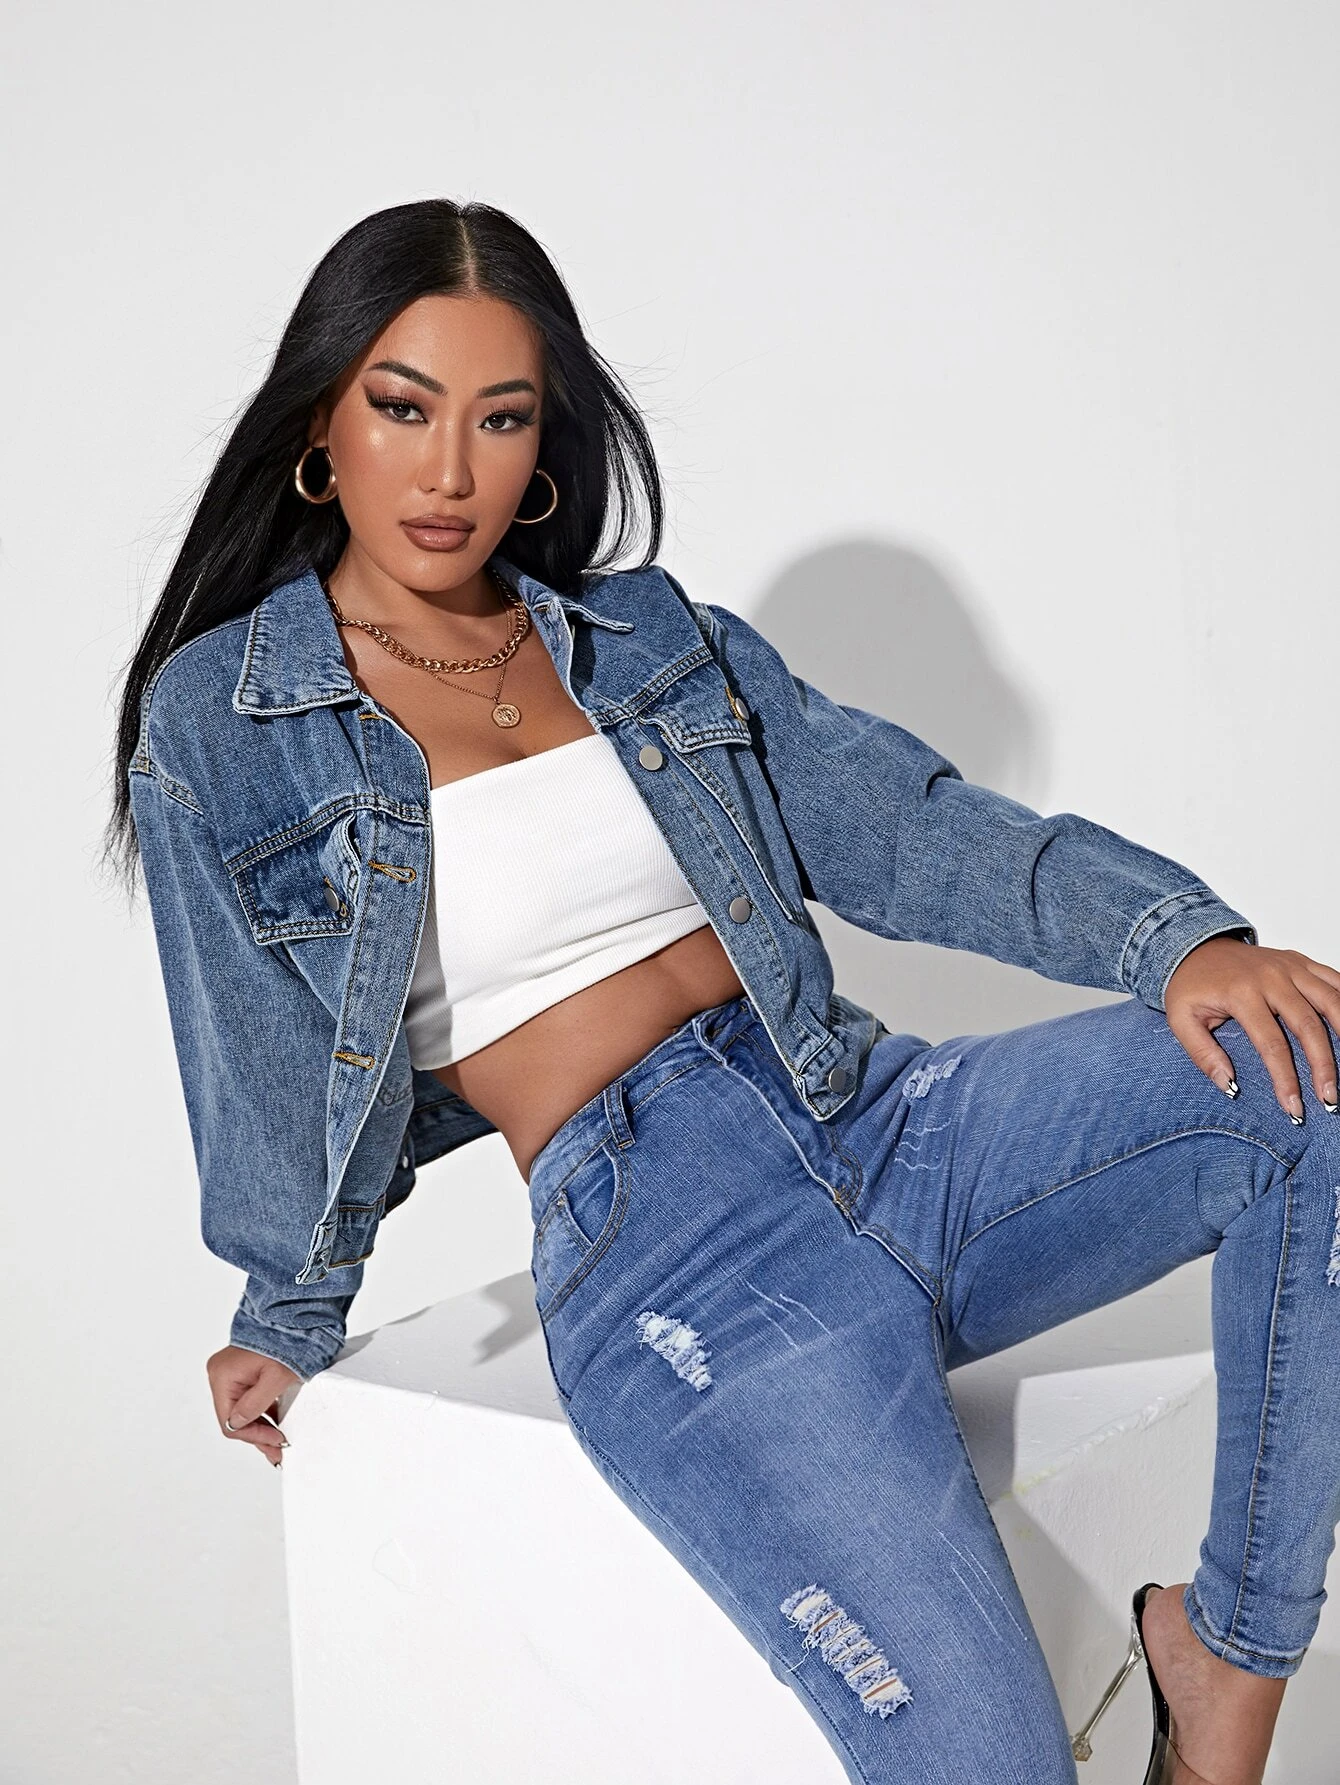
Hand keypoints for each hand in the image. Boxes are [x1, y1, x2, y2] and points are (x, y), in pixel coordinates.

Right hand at [207, 1345, 301, 1467]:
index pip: (230, 1421)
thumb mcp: (275, 1378)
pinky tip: (273, 1424)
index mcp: (222, 1376)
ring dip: (259, 1426)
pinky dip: (260, 1412)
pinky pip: (246, 1399)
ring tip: (277, 1442)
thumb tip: (237, 1425)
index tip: (277, 1441)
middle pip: (234, 1418)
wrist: (293, 1319)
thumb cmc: (285, 1342)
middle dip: (257, 1435)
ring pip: (240, 1411)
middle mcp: (220, 1375)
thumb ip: (255, 1404)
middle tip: (277, 1450)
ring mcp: (228, 1374)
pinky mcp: (240, 1373)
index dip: (253, 1435)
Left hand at [1164, 935, 1339, 1121]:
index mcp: (1242, 993)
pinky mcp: (1300, 961)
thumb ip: (1202, 1053)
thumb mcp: (1180, 1019)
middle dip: (1323, 1066)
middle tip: (1329, 1099)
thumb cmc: (1190, 986)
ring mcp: (1290, 967)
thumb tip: (1229, 1085)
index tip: (1294, 1108)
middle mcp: (1271, 978)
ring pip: (1331, 1001)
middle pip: (1309, 1026)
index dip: (1286, 1079)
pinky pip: (1334, 979)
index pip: (1271, 1044)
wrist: (1195, 947)